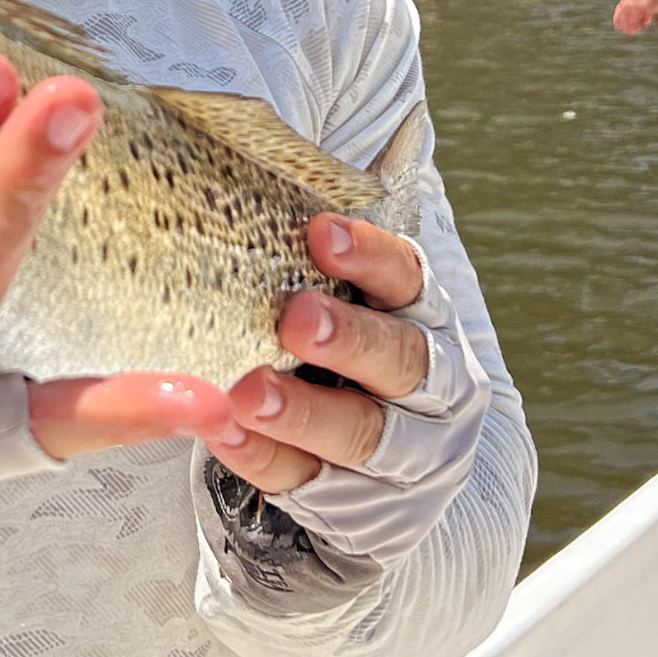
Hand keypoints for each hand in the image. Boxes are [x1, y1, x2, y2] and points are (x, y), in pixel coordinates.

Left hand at [193, 212, 494, 573]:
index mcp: (425, 319)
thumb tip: (360, 150)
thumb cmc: (348, 356)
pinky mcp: (360, 507)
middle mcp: (433, 387)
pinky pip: (309, 482)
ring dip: (305, 411)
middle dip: (349, 338)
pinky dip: (265, 458)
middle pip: (402, 360)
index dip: (371, 255)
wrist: (382, 476)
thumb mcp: (355, 301)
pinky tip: (224, 432)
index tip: (321, 232)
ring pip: (364, 434)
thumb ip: (337, 247)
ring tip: (248, 391)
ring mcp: (405, 455)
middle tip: (293, 318)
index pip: (410, 279)